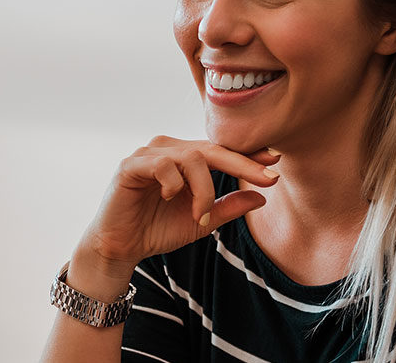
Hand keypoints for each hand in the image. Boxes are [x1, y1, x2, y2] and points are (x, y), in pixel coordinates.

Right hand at [74, 136, 279, 283]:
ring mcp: (148, 154)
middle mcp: (167, 149)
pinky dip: (174, 184)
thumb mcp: (200, 222)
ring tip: (200, 214)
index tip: (275, 161)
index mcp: (184, 158)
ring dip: (203, 189)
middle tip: (267, 179)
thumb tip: (261, 198)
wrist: (120, 247)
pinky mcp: (131, 165)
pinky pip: (163, 165)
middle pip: (211, 148)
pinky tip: (171, 199)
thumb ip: (228, 208)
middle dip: (242, 164)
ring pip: (191, 157)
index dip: (247, 155)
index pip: (220, 151)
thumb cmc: (156, 230)